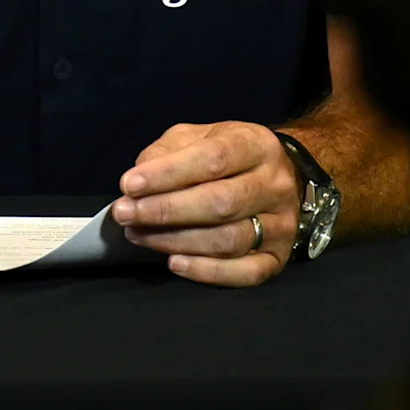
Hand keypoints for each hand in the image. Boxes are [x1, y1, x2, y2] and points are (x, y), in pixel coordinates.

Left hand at [113, 120, 295, 286]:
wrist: (284, 175)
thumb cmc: (228, 156)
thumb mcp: (198, 137)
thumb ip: (167, 152)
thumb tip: (138, 182)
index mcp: (256, 145)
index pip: (212, 159)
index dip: (168, 174)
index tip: (129, 185)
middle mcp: (275, 185)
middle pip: (221, 203)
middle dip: (166, 211)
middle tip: (125, 215)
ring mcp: (282, 224)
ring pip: (229, 240)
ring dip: (177, 241)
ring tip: (138, 236)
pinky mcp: (279, 258)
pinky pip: (246, 272)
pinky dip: (208, 272)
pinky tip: (175, 263)